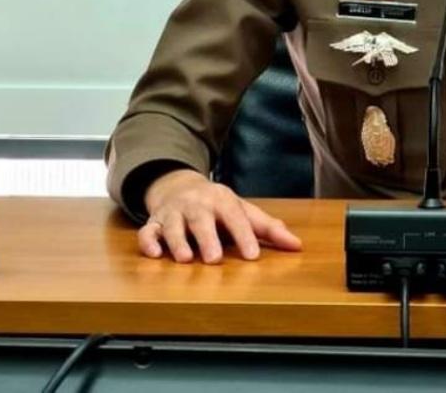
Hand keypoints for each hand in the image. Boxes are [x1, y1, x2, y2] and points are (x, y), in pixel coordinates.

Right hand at [138, 169, 302, 263]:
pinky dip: (148, 241)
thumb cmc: (217, 206)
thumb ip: (268, 228)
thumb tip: (297, 246)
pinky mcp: (155, 222)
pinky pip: (148, 231)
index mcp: (222, 200)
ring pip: (173, 225)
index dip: (243, 235)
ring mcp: (174, 213)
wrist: (178, 186)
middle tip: (215, 258)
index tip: (252, 255)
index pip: (235, 216)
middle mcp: (196, 204)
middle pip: (201, 218)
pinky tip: (153, 254)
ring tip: (185, 259)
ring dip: (178, 241)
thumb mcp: (243, 211)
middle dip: (207, 237)